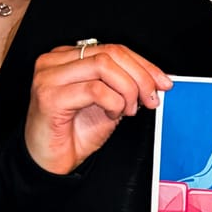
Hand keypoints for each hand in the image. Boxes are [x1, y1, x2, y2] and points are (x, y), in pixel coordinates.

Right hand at [24, 41, 170, 174]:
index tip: (162, 82)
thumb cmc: (72, 134)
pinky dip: (113, 102)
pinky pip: (95, 90)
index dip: (143, 64)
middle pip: (110, 53)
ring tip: (128, 110)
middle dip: (140, 76)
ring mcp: (49, 77)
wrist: (49, 162)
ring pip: (103, 66)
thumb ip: (123, 85)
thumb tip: (154, 78)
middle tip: (151, 98)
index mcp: (67, 57)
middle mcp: (54, 61)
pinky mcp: (49, 96)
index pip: (112, 49)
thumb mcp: (107, 103)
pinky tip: (112, 114)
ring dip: (127, 89)